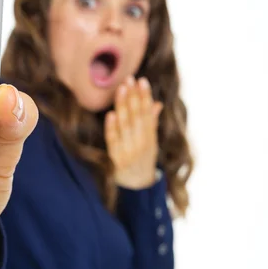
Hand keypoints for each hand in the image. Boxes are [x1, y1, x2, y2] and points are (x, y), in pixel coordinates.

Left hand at [104, 75, 162, 189]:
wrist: (137, 190)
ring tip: (121, 88)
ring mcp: (127, 152)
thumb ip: (151, 123)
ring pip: (125, 126)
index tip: (142, 80)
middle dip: (133, 97)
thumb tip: (156, 103)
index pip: (147, 114)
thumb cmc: (142, 162)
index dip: (145, 97)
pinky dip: (112, 127)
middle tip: (129, 78)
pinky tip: (111, 114)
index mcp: (150, 139)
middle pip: (137, 117)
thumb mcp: (151, 143)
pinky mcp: (115, 159)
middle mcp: (141, 144)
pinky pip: (113, 141)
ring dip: (123, 106)